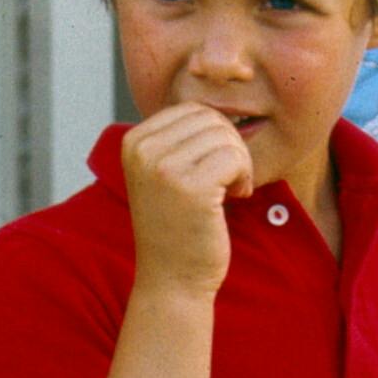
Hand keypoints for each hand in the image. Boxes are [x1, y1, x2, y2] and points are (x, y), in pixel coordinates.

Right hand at [121, 103, 252, 296]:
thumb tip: (215, 98)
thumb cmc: (178, 224)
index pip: (192, 109)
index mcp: (133, 141)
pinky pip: (235, 157)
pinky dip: (245, 175)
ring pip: (226, 136)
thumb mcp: (163, 173)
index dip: (214, 134)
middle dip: (230, 146)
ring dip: (239, 162)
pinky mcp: (191, 187)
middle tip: (229, 178)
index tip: (213, 166)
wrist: (172, 279)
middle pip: (211, 119)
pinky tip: (236, 197)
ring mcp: (164, 168)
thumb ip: (178, 137)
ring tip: (230, 190)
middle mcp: (143, 151)